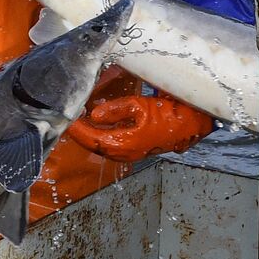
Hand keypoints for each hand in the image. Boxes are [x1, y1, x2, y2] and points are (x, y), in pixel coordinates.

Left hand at [67, 94, 213, 162]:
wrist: (191, 124)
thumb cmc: (168, 114)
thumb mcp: (139, 106)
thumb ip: (115, 110)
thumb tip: (94, 114)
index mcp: (123, 144)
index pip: (91, 139)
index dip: (77, 129)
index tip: (67, 119)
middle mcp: (124, 152)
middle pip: (93, 145)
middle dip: (80, 133)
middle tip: (69, 118)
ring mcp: (130, 152)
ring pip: (101, 146)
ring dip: (89, 135)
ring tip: (79, 120)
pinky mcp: (134, 148)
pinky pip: (111, 145)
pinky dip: (100, 135)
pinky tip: (97, 123)